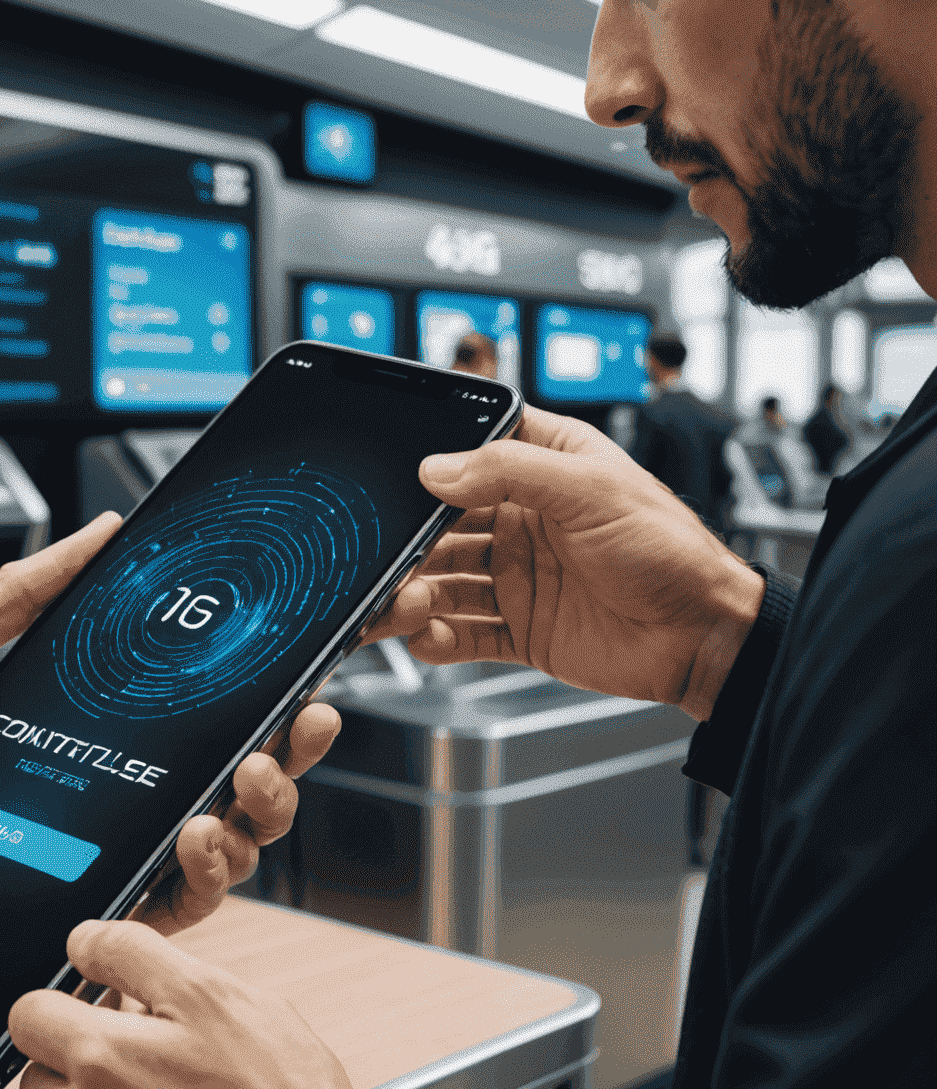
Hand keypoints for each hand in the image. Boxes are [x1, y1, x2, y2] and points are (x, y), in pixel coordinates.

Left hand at [0, 513, 339, 960]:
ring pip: (208, 858)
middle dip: (281, 761)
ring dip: (249, 821)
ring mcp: (80, 868)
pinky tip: (196, 847)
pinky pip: (151, 918)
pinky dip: (193, 889)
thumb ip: (11, 601)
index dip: (255, 701)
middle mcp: (91, 805)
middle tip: (296, 729)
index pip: (186, 718)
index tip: (297, 675)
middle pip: (221, 790)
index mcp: (71, 735)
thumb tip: (94, 534)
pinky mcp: (58, 923)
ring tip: (241, 787)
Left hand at [11, 919, 365, 1088]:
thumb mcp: (212, 993)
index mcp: (97, 1056)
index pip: (27, 1009)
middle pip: (36, 1064)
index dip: (68, 994)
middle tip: (137, 1040)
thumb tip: (84, 941)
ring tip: (147, 1085)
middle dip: (75, 1045)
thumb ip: (132, 954)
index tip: (103, 998)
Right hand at [366, 406, 764, 716]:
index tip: (397, 479)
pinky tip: (426, 635)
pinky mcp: (517, 629)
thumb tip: (439, 469)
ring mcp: (516, 576)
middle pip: (441, 524)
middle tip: (385, 556)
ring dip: (413, 591)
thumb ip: (512, 472)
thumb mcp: (594, 489)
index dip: (432, 461)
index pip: (472, 450)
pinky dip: (434, 637)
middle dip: (407, 540)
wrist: (703, 638)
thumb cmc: (670, 551)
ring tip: (402, 602)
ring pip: (441, 581)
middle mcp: (522, 520)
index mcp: (544, 468)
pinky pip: (460, 633)